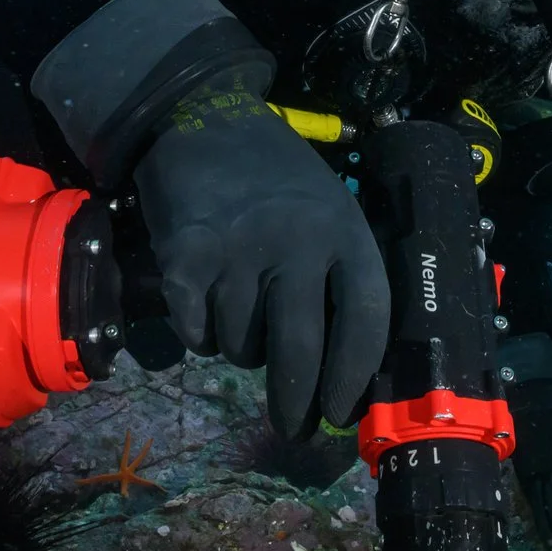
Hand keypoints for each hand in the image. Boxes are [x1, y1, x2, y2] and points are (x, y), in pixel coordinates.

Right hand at [133, 91, 390, 437]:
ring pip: (242, 348)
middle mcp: (295, 242)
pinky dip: (201, 332)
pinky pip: (197, 334)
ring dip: (242, 350)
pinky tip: (206, 298)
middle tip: (295, 430)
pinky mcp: (185, 259)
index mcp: (344, 232)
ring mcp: (237, 251)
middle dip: (297, 404)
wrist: (202, 120)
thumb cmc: (277, 181)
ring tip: (242, 309)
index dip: (356, 377)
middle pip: (300, 350)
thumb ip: (339, 277)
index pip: (366, 320)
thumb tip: (345, 372)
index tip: (343, 412)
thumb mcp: (330, 210)